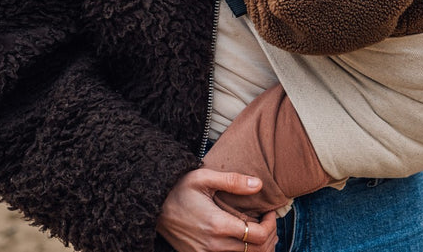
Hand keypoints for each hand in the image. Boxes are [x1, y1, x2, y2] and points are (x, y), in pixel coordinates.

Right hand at [157, 167, 278, 251]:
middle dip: (269, 236)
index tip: (269, 213)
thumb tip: (258, 184)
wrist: (151, 207)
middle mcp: (213, 245)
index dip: (271, 225)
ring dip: (258, 247)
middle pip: (256, 251)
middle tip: (269, 221)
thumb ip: (232, 181)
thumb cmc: (177, 189)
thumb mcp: (203, 178)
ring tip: (260, 230)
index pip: (258, 236)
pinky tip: (244, 240)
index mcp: (217, 225)